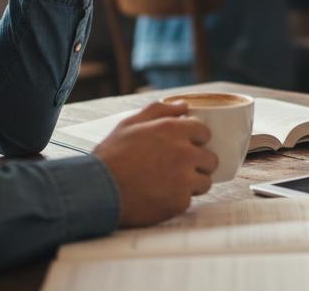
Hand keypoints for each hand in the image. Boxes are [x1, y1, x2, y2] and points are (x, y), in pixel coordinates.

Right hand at [92, 101, 216, 226]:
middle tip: (180, 167)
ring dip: (192, 183)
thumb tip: (184, 105)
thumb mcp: (130, 123)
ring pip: (205, 182)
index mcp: (173, 130)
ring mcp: (183, 180)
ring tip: (170, 184)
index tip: (186, 146)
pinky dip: (177, 199)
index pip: (205, 132)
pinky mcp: (179, 202)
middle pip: (211, 159)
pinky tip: (160, 196)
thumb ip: (159, 110)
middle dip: (199, 163)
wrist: (97, 190)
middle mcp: (184, 153)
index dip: (196, 139)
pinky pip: (189, 200)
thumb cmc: (111, 155)